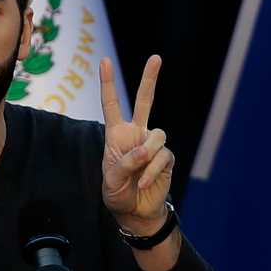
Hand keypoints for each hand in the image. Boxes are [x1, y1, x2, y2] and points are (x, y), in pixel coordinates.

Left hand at [99, 55, 174, 234]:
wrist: (136, 212)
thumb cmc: (118, 193)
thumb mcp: (111, 179)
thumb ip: (125, 162)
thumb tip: (146, 150)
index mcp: (117, 135)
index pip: (112, 104)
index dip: (108, 83)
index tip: (104, 60)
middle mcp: (136, 134)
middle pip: (145, 101)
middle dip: (150, 79)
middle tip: (156, 57)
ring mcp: (153, 145)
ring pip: (157, 135)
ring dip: (147, 154)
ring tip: (138, 174)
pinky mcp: (166, 158)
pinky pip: (163, 156)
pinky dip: (152, 170)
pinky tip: (144, 182)